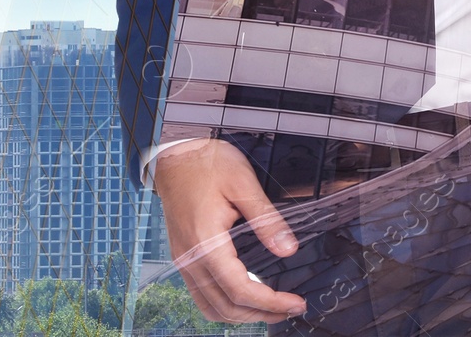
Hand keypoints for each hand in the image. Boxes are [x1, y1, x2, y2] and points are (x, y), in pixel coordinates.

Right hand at [153, 139, 307, 322]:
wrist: (176, 157)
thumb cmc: (207, 165)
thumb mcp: (244, 184)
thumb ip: (267, 220)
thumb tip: (288, 249)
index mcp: (205, 243)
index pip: (239, 288)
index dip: (270, 302)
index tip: (295, 303)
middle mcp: (190, 259)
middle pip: (225, 307)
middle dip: (261, 313)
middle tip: (291, 309)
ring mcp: (184, 261)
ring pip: (211, 306)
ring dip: (242, 314)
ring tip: (272, 308)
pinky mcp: (185, 258)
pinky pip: (203, 295)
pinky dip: (226, 304)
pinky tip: (247, 296)